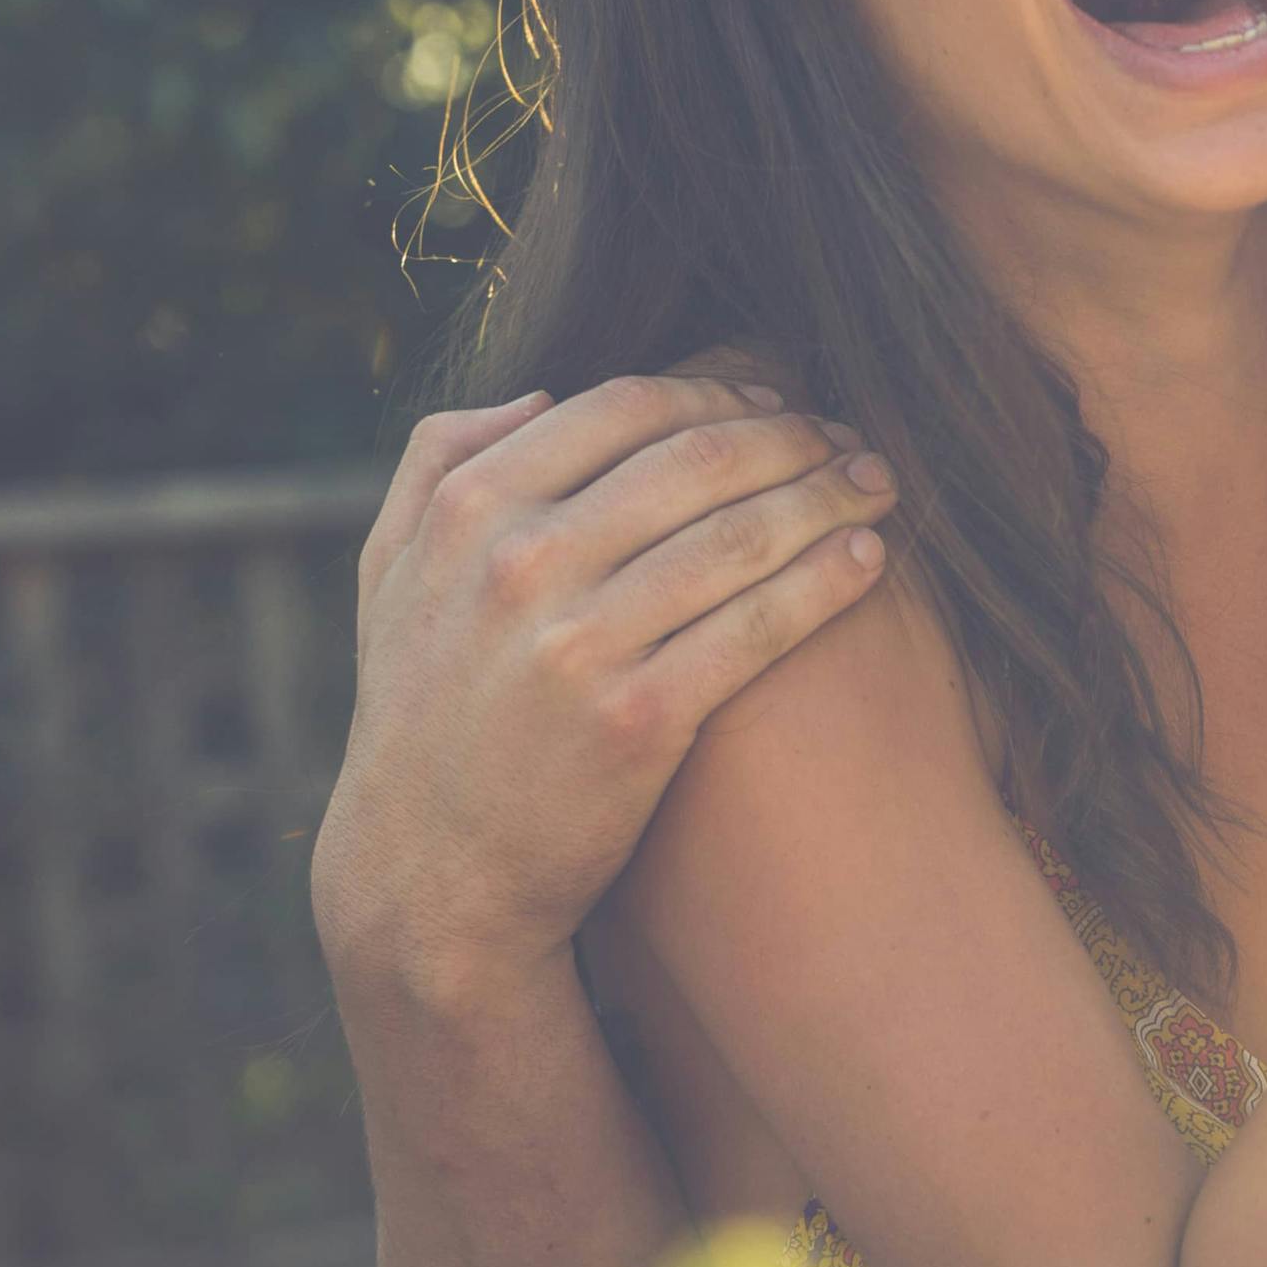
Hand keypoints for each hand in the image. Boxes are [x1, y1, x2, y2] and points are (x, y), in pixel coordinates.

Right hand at [312, 374, 902, 1014]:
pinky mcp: (639, 720)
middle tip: (849, 440)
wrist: (432, 875)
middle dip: (793, 438)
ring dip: (827, 499)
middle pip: (697, 459)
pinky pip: (758, 626)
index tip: (776, 404)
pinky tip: (869, 562)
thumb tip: (539, 397)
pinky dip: (826, 582)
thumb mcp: (388, 576)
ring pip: (740, 535)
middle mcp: (520, 562)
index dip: (719, 392)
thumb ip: (439, 466)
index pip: (624, 406)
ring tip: (878, 489)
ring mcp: (580, 641)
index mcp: (469, 510)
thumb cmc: (424, 714)